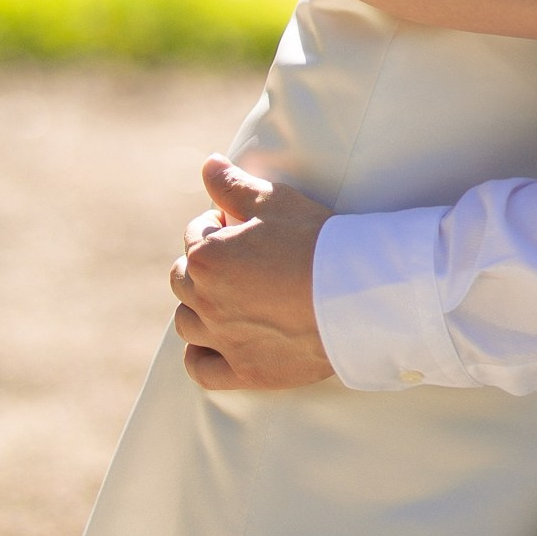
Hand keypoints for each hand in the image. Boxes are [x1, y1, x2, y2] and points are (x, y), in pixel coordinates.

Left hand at [171, 158, 337, 391]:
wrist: (354, 293)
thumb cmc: (314, 240)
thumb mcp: (274, 200)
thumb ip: (233, 184)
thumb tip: (208, 164)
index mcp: (208, 257)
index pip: (194, 235)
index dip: (216, 225)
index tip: (239, 225)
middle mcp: (206, 300)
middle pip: (183, 279)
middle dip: (202, 264)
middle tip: (237, 258)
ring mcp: (223, 339)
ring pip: (186, 323)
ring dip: (197, 307)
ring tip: (227, 296)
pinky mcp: (244, 371)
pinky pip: (201, 369)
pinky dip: (201, 355)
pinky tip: (216, 342)